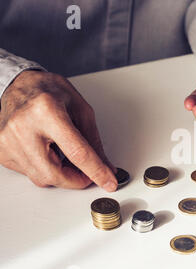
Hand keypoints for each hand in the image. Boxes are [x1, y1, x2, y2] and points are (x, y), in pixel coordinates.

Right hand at [0, 70, 116, 190]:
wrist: (18, 84)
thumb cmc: (48, 91)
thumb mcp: (80, 109)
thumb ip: (93, 141)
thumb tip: (105, 166)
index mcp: (46, 112)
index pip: (76, 152)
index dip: (96, 171)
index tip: (109, 181)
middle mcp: (23, 127)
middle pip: (54, 173)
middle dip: (76, 181)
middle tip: (88, 175)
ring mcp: (8, 141)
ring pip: (41, 177)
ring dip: (61, 174)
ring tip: (64, 154)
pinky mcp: (1, 151)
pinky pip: (29, 173)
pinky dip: (44, 169)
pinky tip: (47, 151)